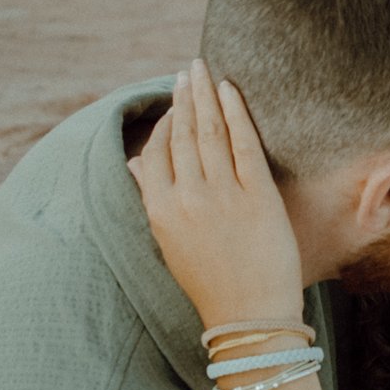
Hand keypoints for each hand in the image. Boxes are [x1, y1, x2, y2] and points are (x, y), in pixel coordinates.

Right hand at [131, 58, 306, 334]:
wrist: (249, 319)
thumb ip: (151, 198)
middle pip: (182, 134)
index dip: (164, 123)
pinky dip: (235, 112)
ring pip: (209, 132)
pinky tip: (230, 90)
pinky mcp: (257, 195)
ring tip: (202, 71)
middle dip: (183, 97)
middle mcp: (187, 198)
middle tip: (187, 71)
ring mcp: (222, 195)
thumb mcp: (169, 242)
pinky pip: (244, 142)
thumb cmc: (211, 283)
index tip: (173, 104)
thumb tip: (132, 162)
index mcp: (160, 211)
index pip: (155, 152)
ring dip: (204, 95)